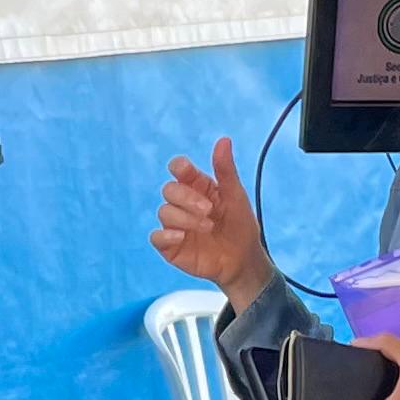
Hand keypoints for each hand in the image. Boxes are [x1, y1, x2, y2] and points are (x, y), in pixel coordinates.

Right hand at [154, 136, 280, 300]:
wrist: (243, 259)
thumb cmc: (240, 225)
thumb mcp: (236, 196)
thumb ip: (226, 170)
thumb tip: (224, 140)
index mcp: (197, 187)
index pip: (179, 169)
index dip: (179, 168)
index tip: (186, 171)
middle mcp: (183, 204)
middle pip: (169, 190)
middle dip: (187, 198)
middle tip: (209, 210)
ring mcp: (175, 224)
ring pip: (164, 212)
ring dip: (185, 218)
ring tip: (208, 228)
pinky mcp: (170, 245)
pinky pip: (156, 236)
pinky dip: (166, 235)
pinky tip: (182, 237)